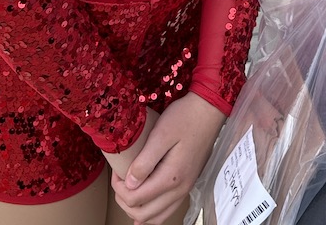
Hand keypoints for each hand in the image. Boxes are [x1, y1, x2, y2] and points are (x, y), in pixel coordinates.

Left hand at [111, 93, 225, 224]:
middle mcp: (180, 189)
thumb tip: (129, 184)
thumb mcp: (162, 134)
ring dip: (137, 210)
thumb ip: (145, 161)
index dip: (119, 188)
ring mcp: (185, 189)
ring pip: (155, 218)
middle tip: (119, 180)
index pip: (135, 199)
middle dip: (124, 201)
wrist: (209, 110)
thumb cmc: (185, 117)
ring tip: (129, 190)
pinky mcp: (188, 184)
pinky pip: (167, 210)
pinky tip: (144, 203)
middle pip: (143, 214)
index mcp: (171, 177)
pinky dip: (152, 212)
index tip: (117, 171)